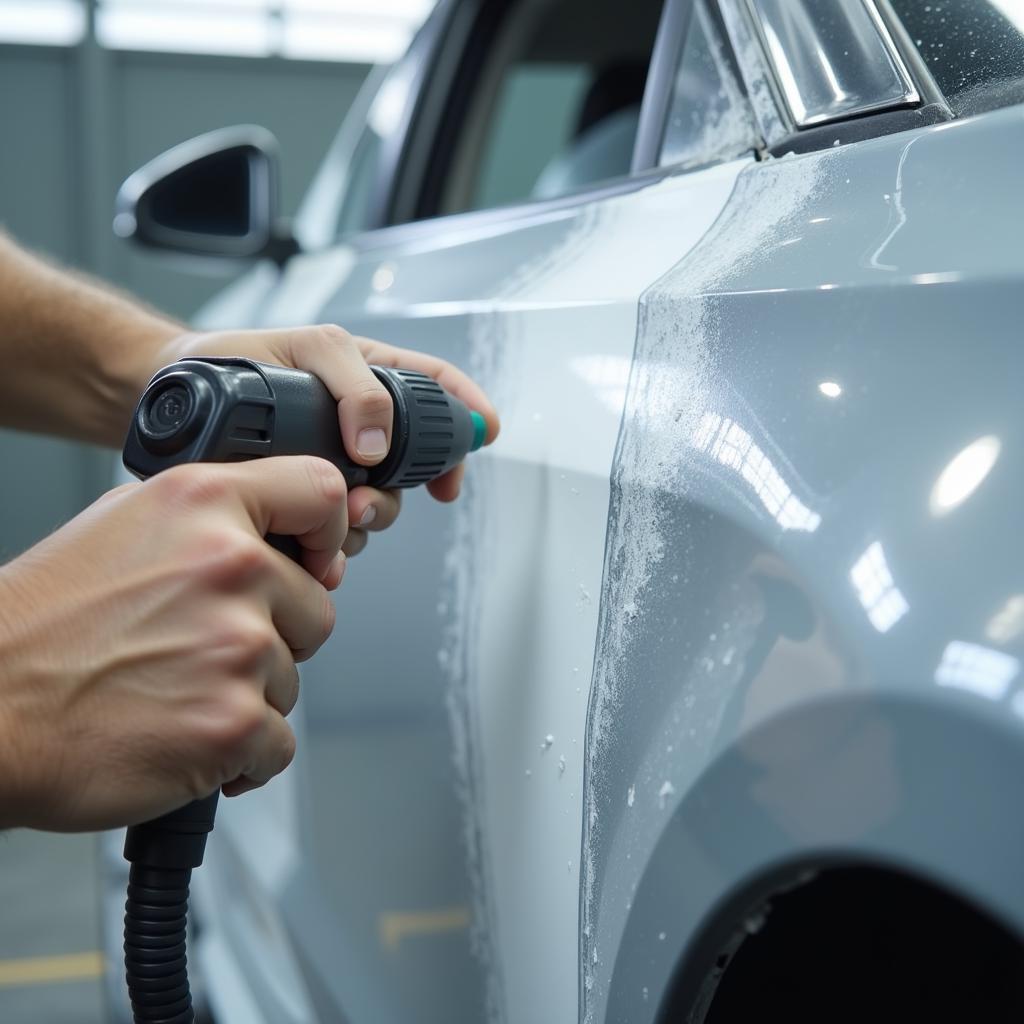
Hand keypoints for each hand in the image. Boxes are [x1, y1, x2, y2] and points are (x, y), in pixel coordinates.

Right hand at [0, 456, 346, 830]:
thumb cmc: (42, 628)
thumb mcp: (121, 526)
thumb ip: (208, 519)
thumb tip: (275, 535)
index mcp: (203, 503)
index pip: (321, 490)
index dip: (328, 530)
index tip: (318, 558)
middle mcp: (230, 566)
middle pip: (316, 607)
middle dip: (275, 634)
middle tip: (202, 649)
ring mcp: (238, 646)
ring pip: (291, 679)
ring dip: (246, 694)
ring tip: (175, 692)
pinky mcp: (235, 721)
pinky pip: (278, 742)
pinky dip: (241, 752)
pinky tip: (186, 736)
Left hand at [152, 325, 500, 555]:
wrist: (173, 403)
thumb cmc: (234, 360)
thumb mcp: (307, 347)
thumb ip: (356, 384)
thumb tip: (380, 444)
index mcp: (365, 380)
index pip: (435, 389)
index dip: (467, 412)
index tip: (486, 433)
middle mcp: (356, 429)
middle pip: (412, 465)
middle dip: (405, 490)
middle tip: (369, 501)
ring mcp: (333, 468)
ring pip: (379, 506)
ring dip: (368, 522)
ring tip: (335, 519)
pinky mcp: (304, 504)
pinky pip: (340, 535)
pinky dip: (338, 549)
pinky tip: (319, 551)